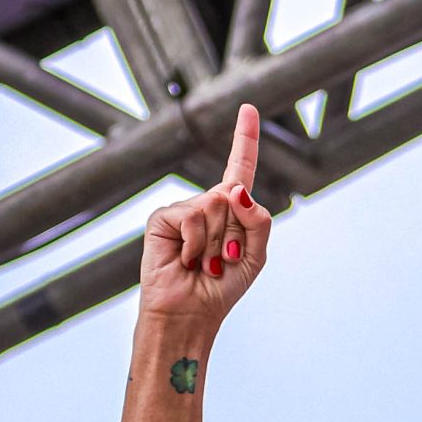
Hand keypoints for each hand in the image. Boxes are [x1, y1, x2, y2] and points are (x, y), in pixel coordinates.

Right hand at [140, 103, 272, 320]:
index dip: (245, 137)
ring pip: (216, 205)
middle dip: (237, 232)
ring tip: (204, 262)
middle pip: (235, 194)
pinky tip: (186, 260)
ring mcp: (183, 209)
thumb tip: (236, 189)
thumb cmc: (222, 287)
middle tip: (223, 258)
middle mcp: (207, 204)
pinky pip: (193, 217)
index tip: (248, 108)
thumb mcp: (256, 255)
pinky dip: (196, 244)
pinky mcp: (163, 218)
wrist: (191, 313)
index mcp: (232, 210)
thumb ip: (258, 220)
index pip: (239, 167)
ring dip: (217, 242)